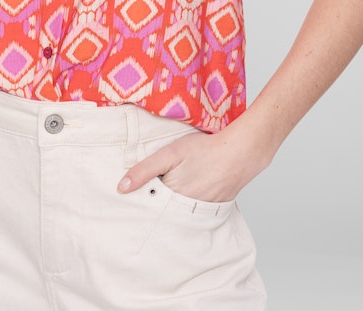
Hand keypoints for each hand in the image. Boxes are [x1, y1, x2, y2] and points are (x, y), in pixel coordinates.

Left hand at [117, 117, 270, 202]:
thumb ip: (145, 170)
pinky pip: (192, 212)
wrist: (240, 153)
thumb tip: (121, 188)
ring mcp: (199, 212)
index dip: (139, 198)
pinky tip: (188, 188)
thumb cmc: (205, 150)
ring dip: (169, 204)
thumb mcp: (170, 153)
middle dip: (153, 204)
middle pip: (161, 212)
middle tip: (147, 190)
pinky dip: (185, 204)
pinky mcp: (211, 210)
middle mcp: (184, 211)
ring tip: (171, 187)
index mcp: (172, 198)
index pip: (148, 205)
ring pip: (176, 212)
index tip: (129, 195)